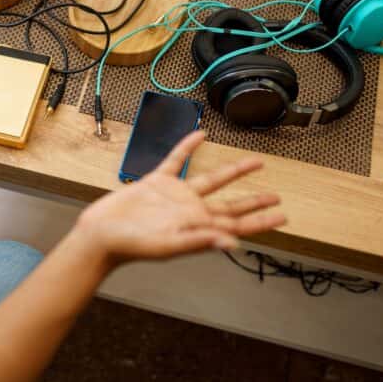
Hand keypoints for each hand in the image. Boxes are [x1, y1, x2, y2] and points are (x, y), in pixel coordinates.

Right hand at [74, 131, 285, 268]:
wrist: (100, 233)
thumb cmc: (131, 245)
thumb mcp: (167, 245)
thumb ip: (199, 241)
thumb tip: (232, 242)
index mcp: (197, 226)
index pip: (236, 223)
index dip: (260, 220)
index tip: (282, 215)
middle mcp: (190, 210)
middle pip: (230, 204)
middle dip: (254, 200)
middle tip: (276, 196)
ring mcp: (174, 195)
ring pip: (211, 179)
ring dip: (233, 171)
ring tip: (254, 162)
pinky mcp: (156, 182)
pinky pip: (176, 159)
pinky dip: (188, 146)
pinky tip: (200, 135)